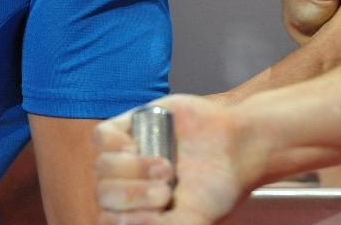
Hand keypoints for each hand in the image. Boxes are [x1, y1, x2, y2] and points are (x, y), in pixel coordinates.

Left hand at [94, 95, 258, 224]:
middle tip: (166, 190)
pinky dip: (115, 144)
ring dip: (134, 170)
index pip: (107, 219)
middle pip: (104, 193)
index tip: (160, 210)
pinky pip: (102, 136)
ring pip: (102, 167)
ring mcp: (128, 153)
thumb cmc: (217, 187)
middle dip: (134, 195)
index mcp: (137, 208)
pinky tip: (135, 148)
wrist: (238, 148)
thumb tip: (123, 222)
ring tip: (166, 168)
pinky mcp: (133, 124)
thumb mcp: (190, 222)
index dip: (124, 218)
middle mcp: (129, 182)